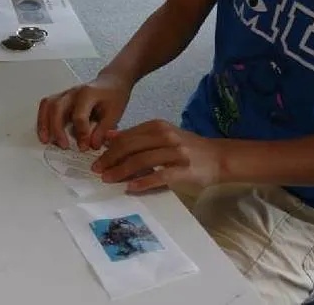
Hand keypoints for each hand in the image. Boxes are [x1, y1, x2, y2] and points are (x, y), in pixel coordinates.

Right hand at [37, 72, 132, 150]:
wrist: (111, 83)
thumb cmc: (113, 96)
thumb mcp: (115, 113)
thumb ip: (103, 130)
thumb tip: (91, 145)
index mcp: (88, 94)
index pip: (79, 115)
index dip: (81, 133)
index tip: (84, 147)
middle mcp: (74, 92)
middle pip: (57, 108)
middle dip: (57, 129)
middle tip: (63, 146)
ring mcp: (66, 94)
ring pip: (48, 105)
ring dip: (44, 123)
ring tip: (45, 140)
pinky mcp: (61, 98)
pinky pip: (46, 106)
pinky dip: (43, 119)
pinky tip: (45, 133)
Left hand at [92, 120, 222, 192]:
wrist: (217, 157)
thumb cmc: (185, 147)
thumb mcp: (161, 135)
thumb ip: (137, 136)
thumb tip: (109, 137)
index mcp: (157, 126)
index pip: (127, 136)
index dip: (109, 149)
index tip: (96, 159)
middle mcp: (165, 136)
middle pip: (131, 147)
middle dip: (110, 159)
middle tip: (97, 171)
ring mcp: (174, 153)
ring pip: (141, 160)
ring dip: (121, 171)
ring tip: (108, 179)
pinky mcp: (183, 170)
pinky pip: (159, 176)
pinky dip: (143, 182)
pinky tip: (130, 187)